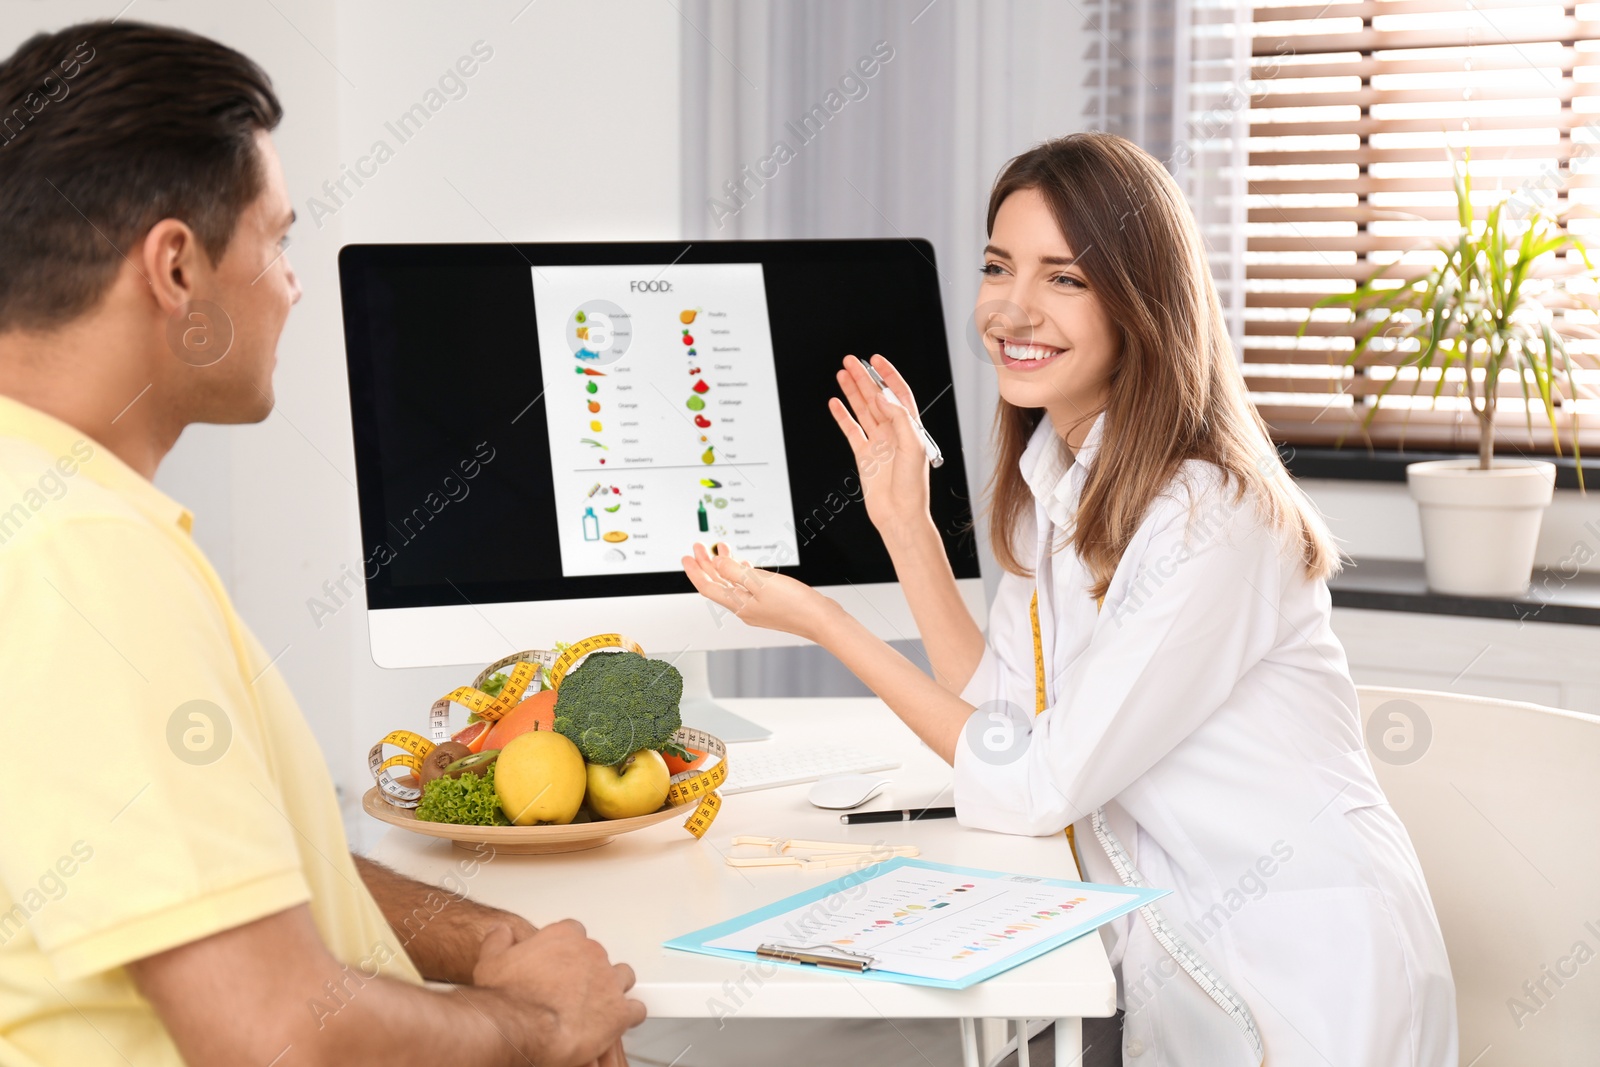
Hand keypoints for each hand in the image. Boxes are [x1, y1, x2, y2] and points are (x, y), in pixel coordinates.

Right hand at [472, 920, 644, 1066]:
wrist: (521, 1026)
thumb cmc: (508, 998)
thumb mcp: (491, 961)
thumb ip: (499, 941)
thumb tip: (501, 932)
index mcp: (565, 937)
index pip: (575, 933)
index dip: (568, 951)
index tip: (561, 964)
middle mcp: (591, 953)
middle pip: (599, 955)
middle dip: (589, 971)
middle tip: (573, 990)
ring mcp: (608, 981)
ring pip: (622, 977)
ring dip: (612, 989)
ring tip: (598, 1003)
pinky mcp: (618, 1011)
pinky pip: (635, 1009)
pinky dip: (627, 1016)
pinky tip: (615, 1022)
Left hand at [681, 541, 837, 640]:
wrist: (821, 619)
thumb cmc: (795, 605)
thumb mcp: (760, 583)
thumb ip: (735, 572)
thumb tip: (716, 564)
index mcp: (739, 604)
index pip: (708, 586)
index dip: (695, 570)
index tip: (687, 556)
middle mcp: (745, 608)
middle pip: (718, 585)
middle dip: (706, 565)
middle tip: (699, 547)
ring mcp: (757, 607)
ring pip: (732, 584)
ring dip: (723, 566)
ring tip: (718, 550)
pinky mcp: (769, 604)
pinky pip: (747, 587)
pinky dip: (741, 573)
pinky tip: (744, 565)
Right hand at [830, 354, 932, 544]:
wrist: (900, 515)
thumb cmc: (913, 488)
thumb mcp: (913, 447)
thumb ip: (899, 418)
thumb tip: (883, 396)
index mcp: (910, 428)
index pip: (898, 394)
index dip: (888, 375)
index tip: (876, 361)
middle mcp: (894, 433)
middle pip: (877, 398)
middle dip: (864, 378)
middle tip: (851, 361)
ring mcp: (878, 444)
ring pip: (863, 410)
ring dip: (853, 392)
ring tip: (842, 374)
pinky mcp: (864, 456)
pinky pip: (851, 431)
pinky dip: (842, 416)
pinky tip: (836, 403)